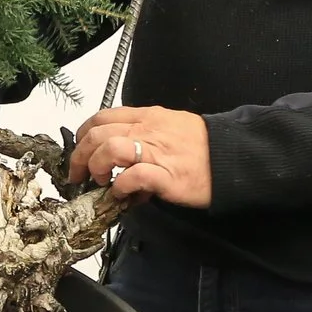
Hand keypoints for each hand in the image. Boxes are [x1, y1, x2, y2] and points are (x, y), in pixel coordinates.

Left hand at [69, 106, 211, 206]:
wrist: (232, 157)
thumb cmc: (202, 145)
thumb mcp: (169, 127)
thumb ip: (142, 136)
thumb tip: (121, 155)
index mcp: (146, 117)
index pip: (101, 117)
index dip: (82, 135)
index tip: (78, 152)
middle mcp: (147, 130)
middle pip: (97, 134)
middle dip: (79, 156)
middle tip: (79, 175)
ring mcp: (156, 152)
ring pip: (110, 148)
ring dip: (97, 166)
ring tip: (101, 181)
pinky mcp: (167, 175)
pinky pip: (134, 176)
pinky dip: (120, 185)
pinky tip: (121, 193)